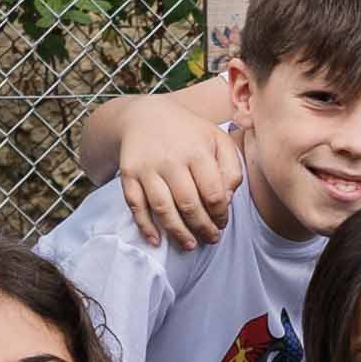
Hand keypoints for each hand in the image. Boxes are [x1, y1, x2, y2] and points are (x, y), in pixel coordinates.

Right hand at [118, 93, 245, 248]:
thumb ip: (231, 168)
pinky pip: (135, 206)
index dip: (220, 214)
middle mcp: (171, 159)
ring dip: (177, 232)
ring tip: (189, 245)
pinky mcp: (129, 174)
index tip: (222, 222)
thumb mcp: (217, 140)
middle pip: (189, 204)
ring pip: (163, 209)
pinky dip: (145, 226)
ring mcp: (148, 168)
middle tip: (210, 239)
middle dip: (202, 228)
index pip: (213, 193)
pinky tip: (156, 240)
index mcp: (197, 150)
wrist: (144, 116)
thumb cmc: (188, 132)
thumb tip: (227, 200)